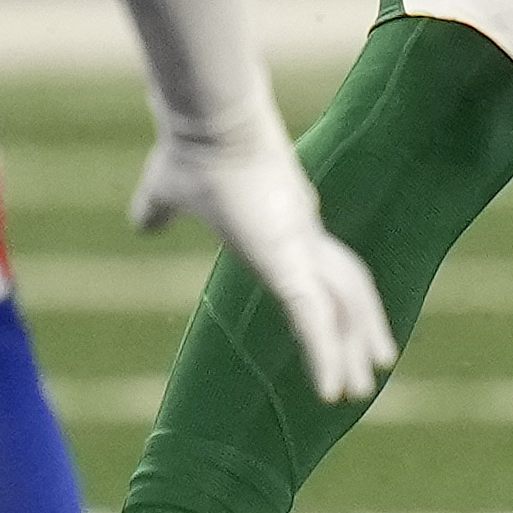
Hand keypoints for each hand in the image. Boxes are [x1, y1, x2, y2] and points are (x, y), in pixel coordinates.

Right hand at [130, 118, 393, 402]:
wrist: (208, 122)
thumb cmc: (191, 149)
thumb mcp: (167, 189)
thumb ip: (158, 211)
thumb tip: (141, 223)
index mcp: (281, 225)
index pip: (318, 270)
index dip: (332, 301)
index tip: (338, 329)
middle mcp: (302, 235)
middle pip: (344, 290)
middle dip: (357, 331)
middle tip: (370, 369)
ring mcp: (301, 246)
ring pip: (341, 309)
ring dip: (350, 351)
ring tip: (361, 388)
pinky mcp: (290, 259)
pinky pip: (315, 319)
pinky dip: (326, 356)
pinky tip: (331, 390)